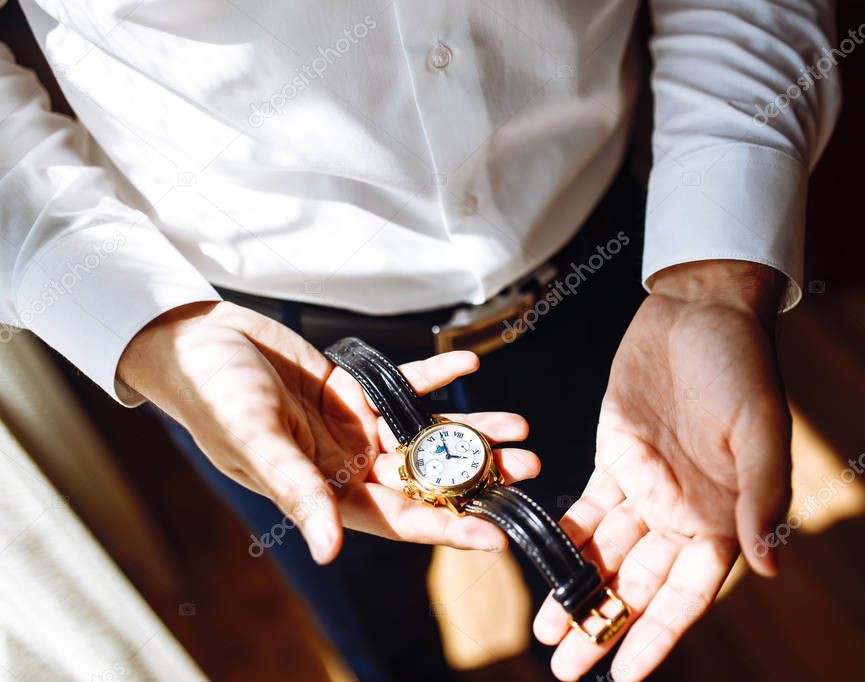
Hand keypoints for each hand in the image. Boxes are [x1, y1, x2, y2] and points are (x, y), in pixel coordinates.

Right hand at [117, 301, 539, 563]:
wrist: (197, 341)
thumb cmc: (215, 397)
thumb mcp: (257, 442)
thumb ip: (297, 492)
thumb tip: (329, 551)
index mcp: (325, 490)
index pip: (399, 519)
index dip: (449, 529)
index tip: (498, 535)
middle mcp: (346, 463)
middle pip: (426, 478)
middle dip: (477, 477)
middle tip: (529, 467)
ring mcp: (353, 426)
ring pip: (425, 434)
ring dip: (470, 431)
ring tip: (519, 427)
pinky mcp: (354, 389)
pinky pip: (405, 385)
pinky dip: (436, 377)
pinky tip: (471, 367)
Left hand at [533, 261, 791, 680]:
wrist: (699, 310)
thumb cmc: (741, 365)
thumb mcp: (761, 429)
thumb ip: (761, 498)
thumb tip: (770, 569)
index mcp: (724, 515)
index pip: (688, 593)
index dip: (658, 635)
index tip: (627, 674)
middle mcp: (683, 511)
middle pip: (639, 585)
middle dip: (605, 627)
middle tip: (566, 669)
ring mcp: (645, 488)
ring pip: (605, 555)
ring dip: (577, 593)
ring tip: (547, 635)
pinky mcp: (614, 459)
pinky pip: (584, 511)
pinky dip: (563, 540)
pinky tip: (541, 568)